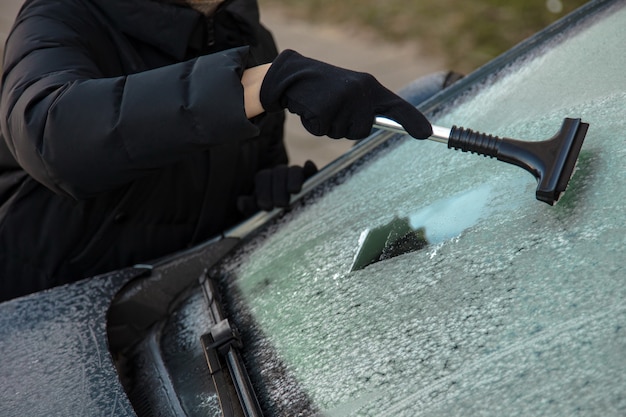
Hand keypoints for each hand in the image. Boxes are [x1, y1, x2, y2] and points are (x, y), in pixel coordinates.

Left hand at [237, 160, 317, 215]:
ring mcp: (297, 176)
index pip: (263, 177)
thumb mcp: (259, 213)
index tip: (266, 207)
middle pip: (278, 172)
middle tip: (281, 204)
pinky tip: (308, 167)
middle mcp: (281, 175)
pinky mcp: (312, 180)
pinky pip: (311, 170)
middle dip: (278, 188)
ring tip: (294, 191)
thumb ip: (250, 207)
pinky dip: (310, 168)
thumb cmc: (273, 216)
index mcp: (266, 181)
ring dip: (293, 179)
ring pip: (293, 170)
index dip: (263, 191)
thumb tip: (241, 202)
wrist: (292, 222)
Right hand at [260, 50, 431, 139]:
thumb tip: (378, 126)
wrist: (294, 76)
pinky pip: (322, 131)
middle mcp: (361, 91)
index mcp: (370, 86)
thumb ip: (367, 107)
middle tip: (333, 109)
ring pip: (341, 133)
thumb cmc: (325, 88)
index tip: (427, 134)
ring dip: (328, 126)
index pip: (397, 106)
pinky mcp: (324, 108)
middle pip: (361, 130)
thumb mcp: (351, 92)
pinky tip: (310, 109)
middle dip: (345, 127)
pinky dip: (313, 125)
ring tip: (321, 106)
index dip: (413, 121)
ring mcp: (343, 99)